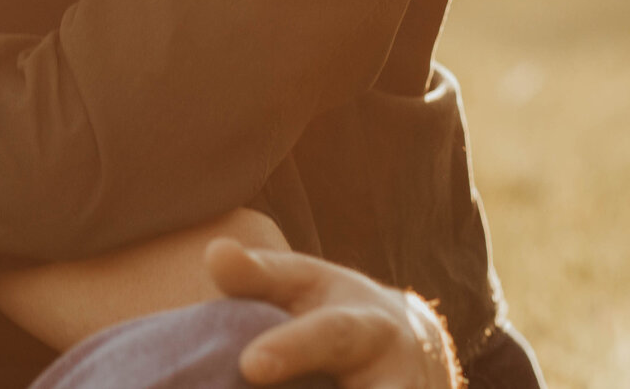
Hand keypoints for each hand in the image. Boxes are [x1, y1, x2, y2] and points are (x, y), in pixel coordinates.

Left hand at [203, 238, 459, 388]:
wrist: (414, 348)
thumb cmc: (333, 311)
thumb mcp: (304, 285)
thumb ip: (260, 276)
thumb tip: (215, 252)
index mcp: (367, 327)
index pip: (331, 336)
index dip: (293, 349)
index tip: (250, 364)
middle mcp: (396, 379)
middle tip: (259, 380)